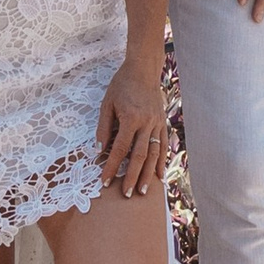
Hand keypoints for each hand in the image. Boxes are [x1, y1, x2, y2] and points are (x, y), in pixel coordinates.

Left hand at [98, 58, 170, 196]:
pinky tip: (160, 175)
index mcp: (131, 118)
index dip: (112, 166)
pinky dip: (162, 161)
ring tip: (145, 191)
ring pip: (154, 153)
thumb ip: (104, 128)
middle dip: (133, 177)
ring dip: (149, 174)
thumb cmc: (122, 85)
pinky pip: (164, 145)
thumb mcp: (107, 103)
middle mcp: (147, 123)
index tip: (105, 181)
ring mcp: (157, 123)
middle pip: (140, 155)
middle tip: (127, 194)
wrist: (143, 69)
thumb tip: (99, 150)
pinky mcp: (163, 122)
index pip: (120, 148)